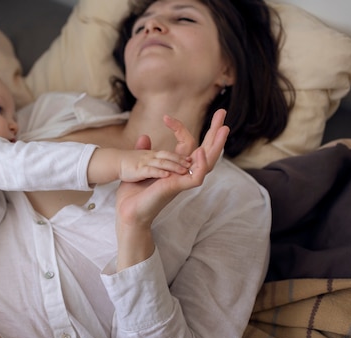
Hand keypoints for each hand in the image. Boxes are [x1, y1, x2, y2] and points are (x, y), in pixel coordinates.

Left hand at [116, 109, 227, 237]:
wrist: (127, 212)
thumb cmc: (133, 194)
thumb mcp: (141, 167)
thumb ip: (146, 152)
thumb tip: (144, 136)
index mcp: (176, 167)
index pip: (188, 144)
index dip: (180, 129)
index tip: (166, 118)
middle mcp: (184, 173)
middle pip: (206, 149)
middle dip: (215, 132)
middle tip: (222, 112)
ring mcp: (183, 181)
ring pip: (209, 163)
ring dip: (217, 146)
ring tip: (223, 129)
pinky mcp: (179, 188)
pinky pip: (197, 177)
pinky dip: (201, 165)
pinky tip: (201, 151)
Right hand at [117, 148, 191, 182]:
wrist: (112, 165)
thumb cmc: (127, 164)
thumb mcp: (142, 160)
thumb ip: (152, 156)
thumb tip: (163, 154)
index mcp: (153, 156)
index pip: (169, 153)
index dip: (179, 157)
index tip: (189, 163)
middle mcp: (150, 157)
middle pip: (168, 156)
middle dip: (181, 160)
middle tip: (192, 165)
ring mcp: (144, 164)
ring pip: (162, 162)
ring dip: (174, 166)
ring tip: (184, 171)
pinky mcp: (137, 171)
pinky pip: (150, 171)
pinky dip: (159, 173)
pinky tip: (167, 176)